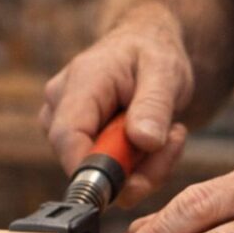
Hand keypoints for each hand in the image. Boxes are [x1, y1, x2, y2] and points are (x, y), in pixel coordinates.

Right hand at [39, 4, 193, 205]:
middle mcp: (59, 106)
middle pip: (82, 161)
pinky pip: (105, 175)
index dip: (92, 169)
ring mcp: (62, 126)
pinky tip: (151, 142)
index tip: (131, 184)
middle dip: (133, 168)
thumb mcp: (166, 71)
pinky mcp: (74, 143)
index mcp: (80, 82)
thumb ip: (154, 105)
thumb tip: (144, 141)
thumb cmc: (152, 53)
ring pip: (97, 174)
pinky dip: (135, 169)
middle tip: (174, 140)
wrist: (145, 48)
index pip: (67, 136)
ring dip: (140, 168)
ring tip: (167, 134)